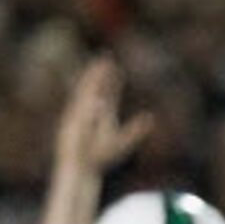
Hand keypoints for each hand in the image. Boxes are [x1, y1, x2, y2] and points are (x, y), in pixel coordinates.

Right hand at [54, 55, 153, 173]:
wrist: (84, 165)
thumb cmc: (101, 156)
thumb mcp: (124, 141)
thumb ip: (136, 129)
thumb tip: (151, 118)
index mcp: (103, 115)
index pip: (108, 94)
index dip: (113, 82)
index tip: (118, 69)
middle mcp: (91, 111)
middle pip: (96, 88)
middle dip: (101, 74)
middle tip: (107, 58)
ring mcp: (81, 113)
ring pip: (87, 90)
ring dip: (92, 77)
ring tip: (99, 64)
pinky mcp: (73, 118)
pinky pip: (80, 102)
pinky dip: (85, 93)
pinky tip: (91, 83)